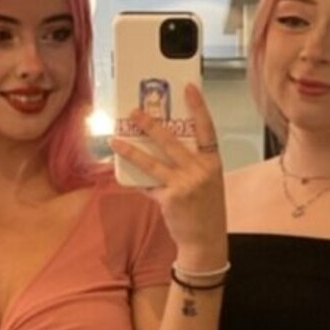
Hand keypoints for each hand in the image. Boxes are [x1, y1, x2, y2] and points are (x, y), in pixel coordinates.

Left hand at [110, 83, 226, 264]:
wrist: (206, 241)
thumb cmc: (206, 210)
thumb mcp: (208, 183)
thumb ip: (191, 164)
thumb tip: (163, 148)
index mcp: (213, 162)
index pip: (207, 128)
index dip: (198, 107)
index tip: (189, 88)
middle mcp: (200, 170)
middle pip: (172, 140)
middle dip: (151, 124)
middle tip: (134, 112)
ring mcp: (184, 184)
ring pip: (152, 161)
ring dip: (132, 149)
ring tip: (116, 139)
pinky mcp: (169, 198)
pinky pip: (147, 184)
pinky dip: (136, 179)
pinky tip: (124, 173)